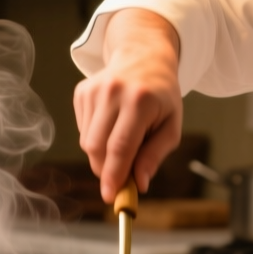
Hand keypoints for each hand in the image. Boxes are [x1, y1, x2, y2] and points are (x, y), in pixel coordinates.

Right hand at [73, 9, 183, 202]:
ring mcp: (93, 90)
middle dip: (106, 170)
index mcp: (140, 101)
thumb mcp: (171, 126)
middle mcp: (113, 92)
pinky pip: (82, 130)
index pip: (120, 146)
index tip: (110, 196)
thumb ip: (155, 155)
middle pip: (97, 147)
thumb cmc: (162, 97)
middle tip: (120, 177)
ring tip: (123, 142)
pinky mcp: (81, 91)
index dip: (113, 175)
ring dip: (102, 155)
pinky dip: (96, 138)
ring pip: (86, 141)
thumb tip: (139, 184)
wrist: (144, 57)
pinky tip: (112, 125)